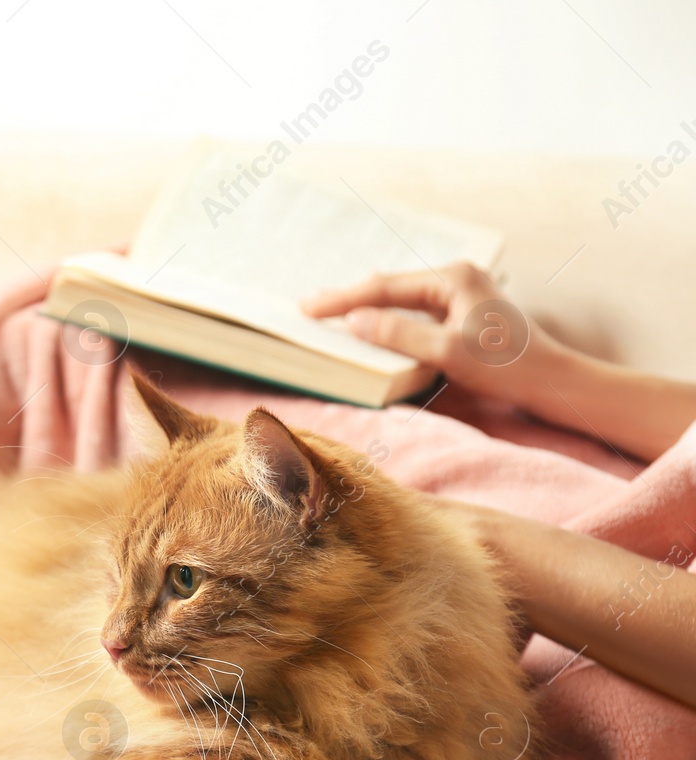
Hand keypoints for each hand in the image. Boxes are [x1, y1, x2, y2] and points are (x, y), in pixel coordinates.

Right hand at [300, 263, 564, 405]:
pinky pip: (414, 309)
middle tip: (309, 306)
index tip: (308, 308)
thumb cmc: (506, 367)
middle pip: (390, 286)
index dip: (343, 300)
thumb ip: (399, 334)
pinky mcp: (463, 313)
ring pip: (400, 297)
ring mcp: (461, 293)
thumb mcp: (447, 351)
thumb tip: (354, 321)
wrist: (553, 381)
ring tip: (331, 309)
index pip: (384, 287)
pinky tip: (371, 317)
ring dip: (366, 305)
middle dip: (349, 297)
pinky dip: (387, 314)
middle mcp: (457, 277)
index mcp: (453, 277)